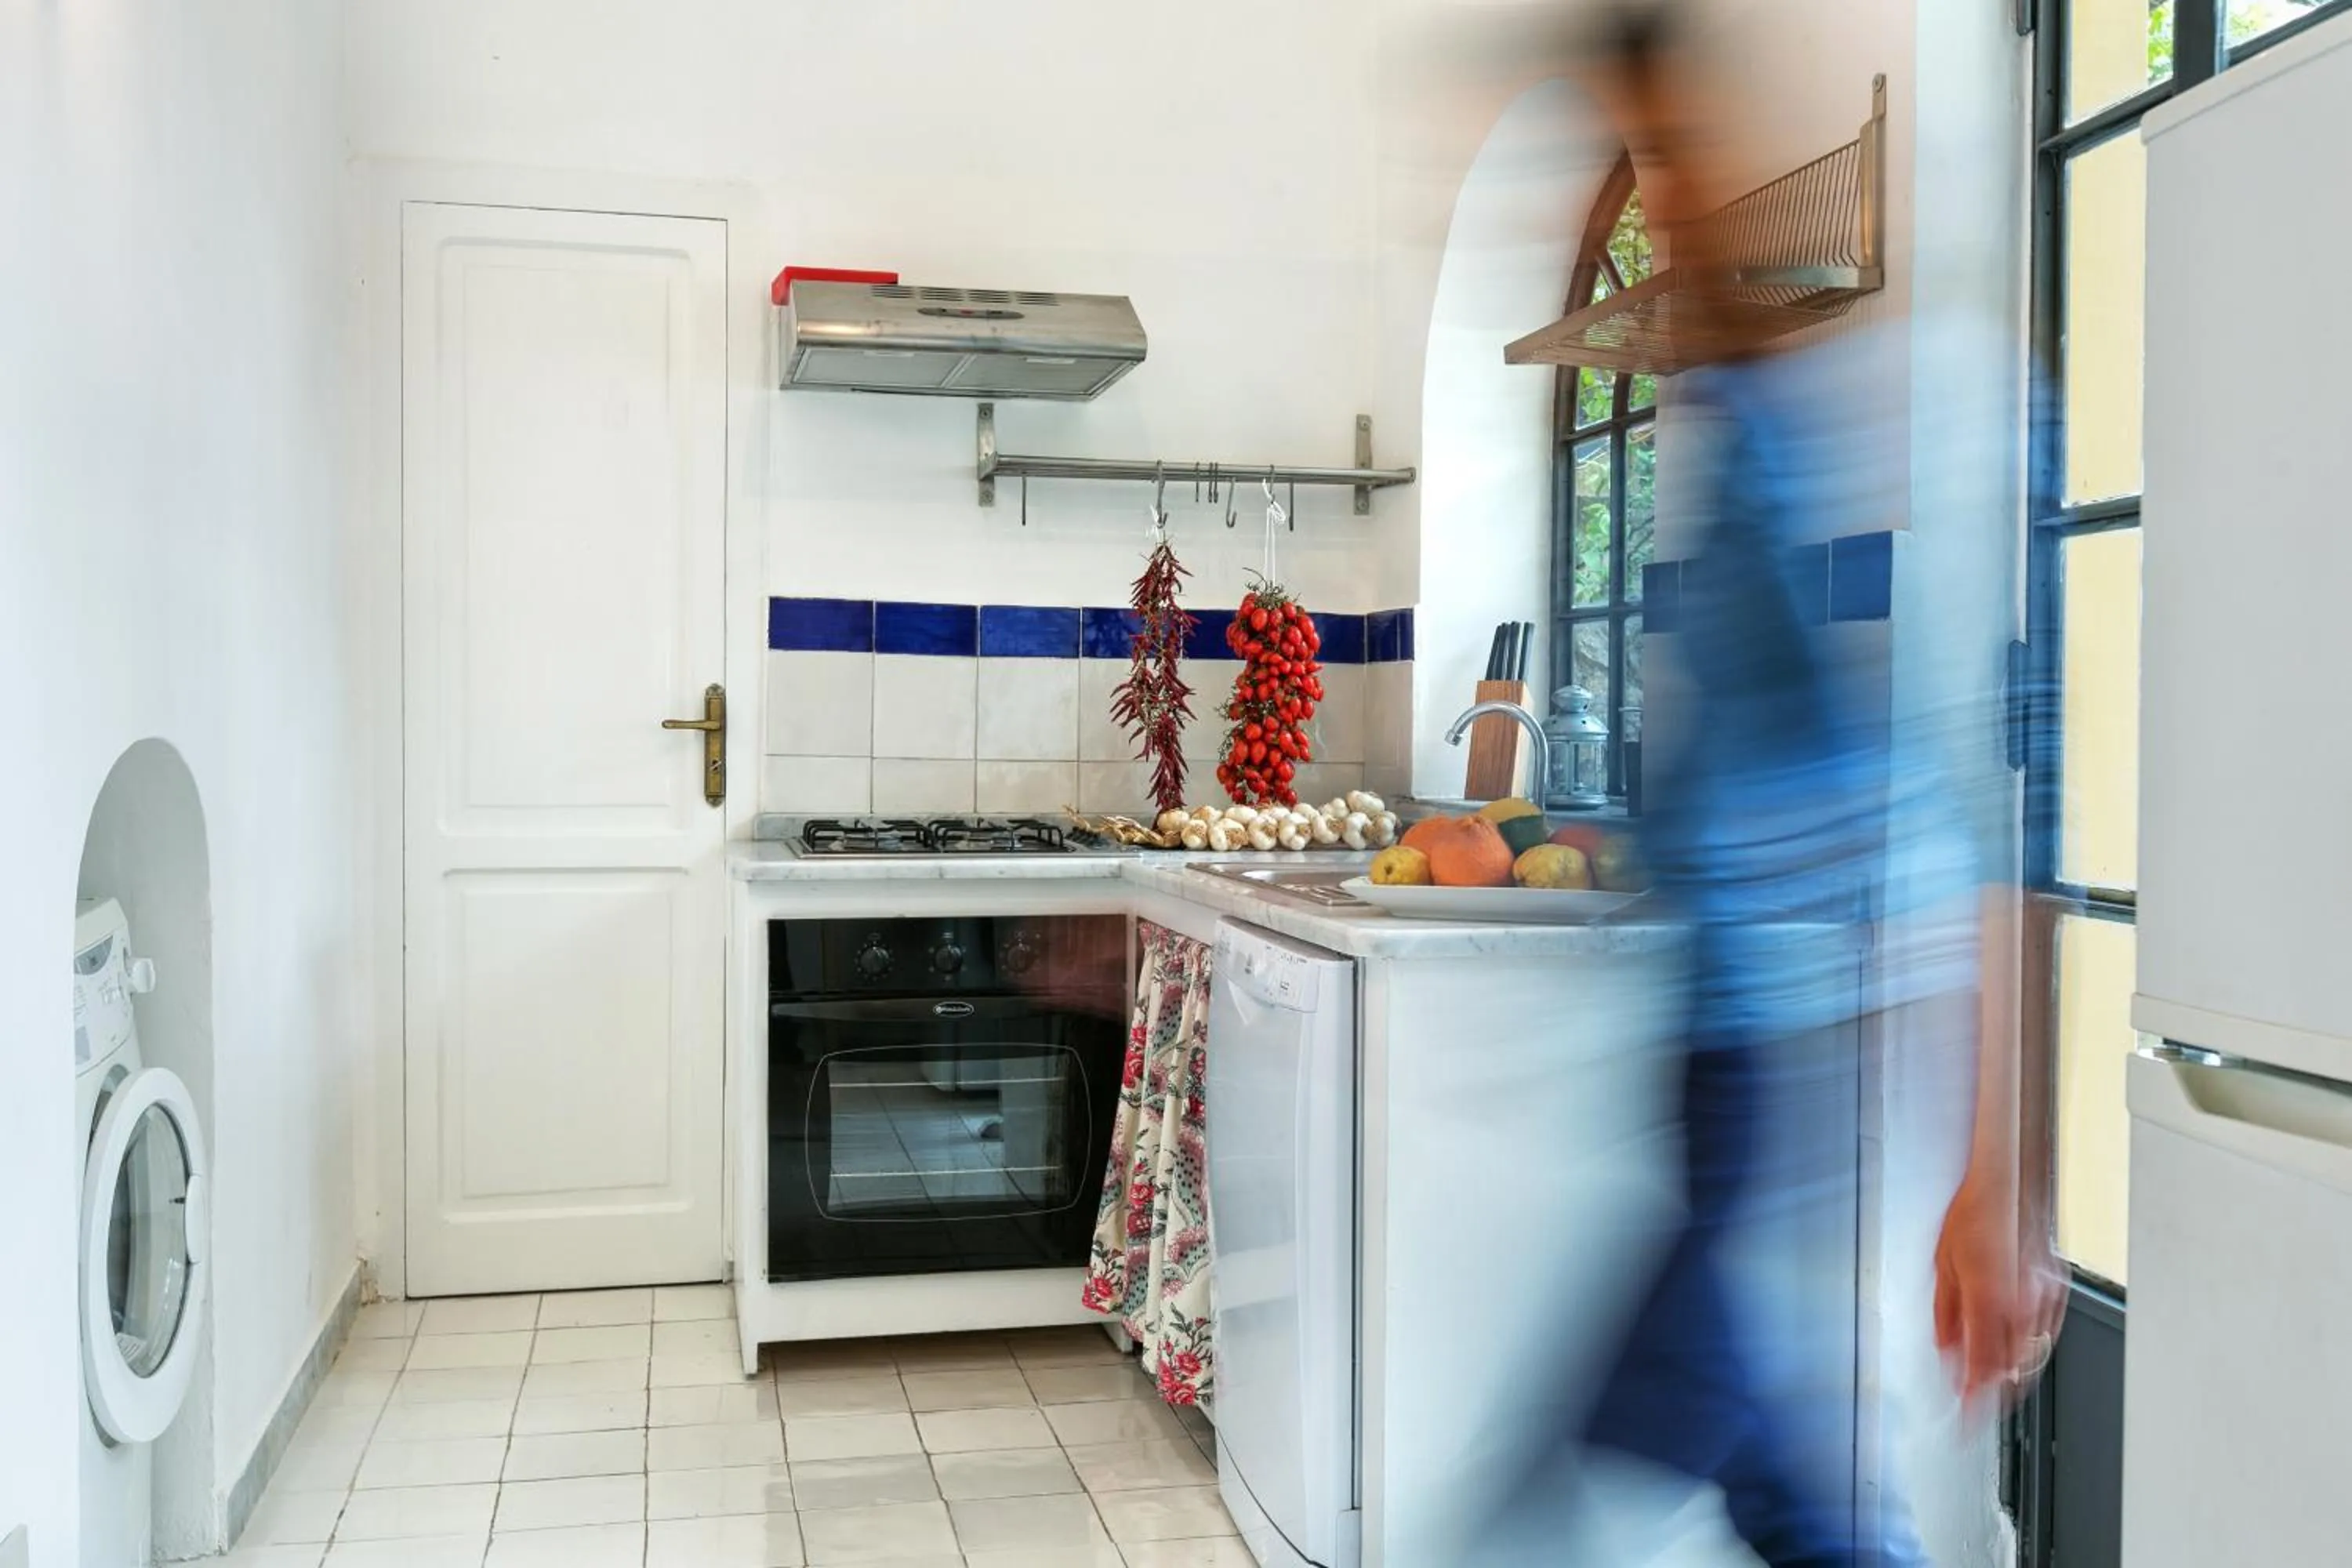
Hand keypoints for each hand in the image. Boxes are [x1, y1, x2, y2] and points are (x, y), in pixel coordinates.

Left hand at [1933, 1169, 2066, 1408]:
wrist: (2010, 1184)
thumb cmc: (1974, 1213)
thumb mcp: (1943, 1263)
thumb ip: (1945, 1311)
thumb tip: (1944, 1345)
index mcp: (1988, 1299)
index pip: (1982, 1363)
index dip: (1973, 1396)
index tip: (1964, 1415)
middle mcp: (2021, 1303)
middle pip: (2010, 1366)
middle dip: (1992, 1391)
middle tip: (1974, 1403)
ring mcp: (2043, 1297)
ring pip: (2030, 1353)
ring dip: (2010, 1373)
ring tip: (1989, 1383)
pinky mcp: (2056, 1289)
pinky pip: (2044, 1331)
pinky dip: (2028, 1348)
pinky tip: (2014, 1351)